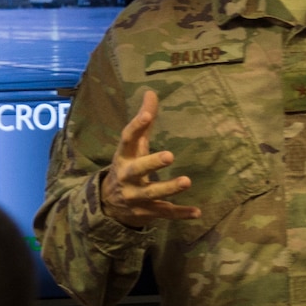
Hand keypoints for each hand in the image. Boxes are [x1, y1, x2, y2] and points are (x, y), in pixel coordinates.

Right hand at [100, 89, 200, 228]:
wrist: (108, 204)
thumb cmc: (127, 166)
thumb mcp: (133, 146)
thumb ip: (143, 121)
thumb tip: (151, 92)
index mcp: (124, 157)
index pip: (127, 139)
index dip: (136, 126)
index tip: (148, 115)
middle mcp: (127, 177)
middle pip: (137, 170)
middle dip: (152, 163)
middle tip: (170, 155)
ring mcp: (135, 197)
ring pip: (151, 193)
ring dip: (168, 188)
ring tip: (187, 181)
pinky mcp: (146, 213)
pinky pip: (163, 213)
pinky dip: (180, 214)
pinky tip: (197, 212)